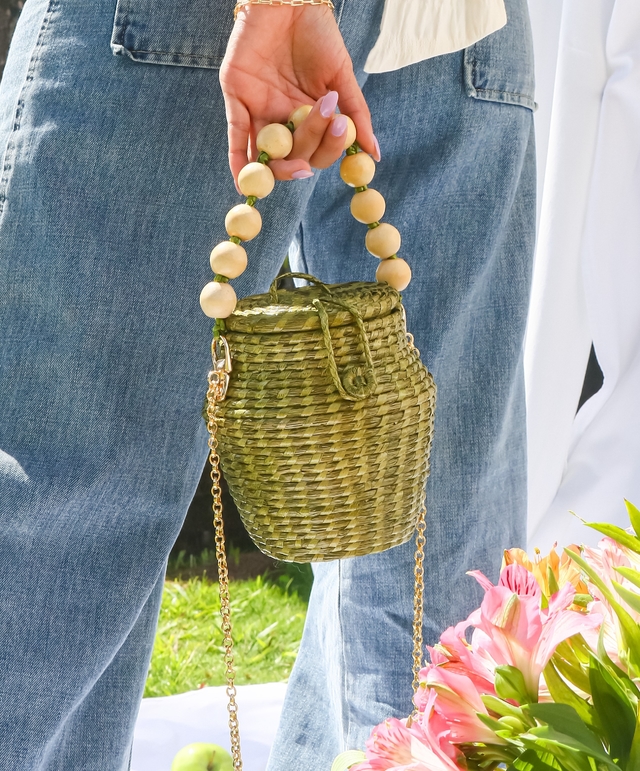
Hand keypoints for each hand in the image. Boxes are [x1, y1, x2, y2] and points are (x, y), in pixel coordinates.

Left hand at [219, 4, 378, 184]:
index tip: (341, 134)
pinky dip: (237, 161)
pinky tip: (242, 181)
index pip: (316, 149)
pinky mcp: (237, 96)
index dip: (327, 150)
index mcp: (308, 115)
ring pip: (266, 151)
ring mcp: (259, 109)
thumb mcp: (341, 76)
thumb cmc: (318, 33)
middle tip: (317, 149)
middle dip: (307, 154)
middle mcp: (283, 118)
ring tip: (295, 168)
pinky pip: (235, 134)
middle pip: (292, 154)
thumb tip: (373, 154)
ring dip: (276, 168)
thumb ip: (357, 114)